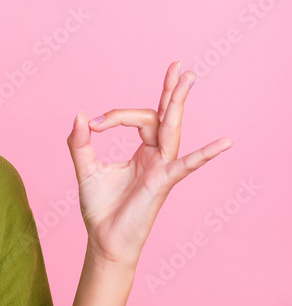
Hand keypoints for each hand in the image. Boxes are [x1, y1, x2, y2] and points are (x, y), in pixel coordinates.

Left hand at [66, 61, 233, 268]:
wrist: (103, 239)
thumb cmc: (100, 207)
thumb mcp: (85, 168)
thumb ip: (80, 142)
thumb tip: (80, 115)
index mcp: (142, 151)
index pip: (138, 118)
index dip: (115, 115)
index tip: (94, 125)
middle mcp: (156, 156)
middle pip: (165, 116)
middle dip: (171, 91)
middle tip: (178, 65)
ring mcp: (162, 168)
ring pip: (171, 129)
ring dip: (177, 103)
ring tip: (187, 78)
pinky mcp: (163, 183)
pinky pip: (186, 166)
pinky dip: (205, 155)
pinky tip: (224, 143)